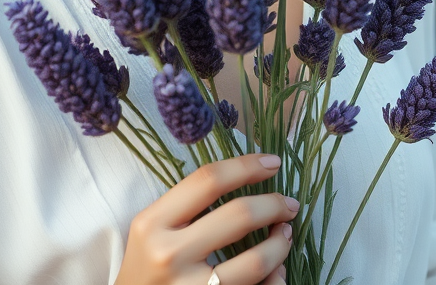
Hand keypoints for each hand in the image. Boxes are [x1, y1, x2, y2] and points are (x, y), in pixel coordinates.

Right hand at [114, 153, 295, 284]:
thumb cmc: (146, 266)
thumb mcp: (153, 228)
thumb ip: (188, 205)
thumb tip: (248, 181)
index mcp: (154, 222)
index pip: (208, 180)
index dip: (246, 166)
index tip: (272, 162)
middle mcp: (169, 254)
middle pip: (238, 215)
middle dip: (273, 204)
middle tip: (289, 203)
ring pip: (255, 262)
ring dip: (280, 244)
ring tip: (286, 233)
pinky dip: (274, 279)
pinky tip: (277, 270)